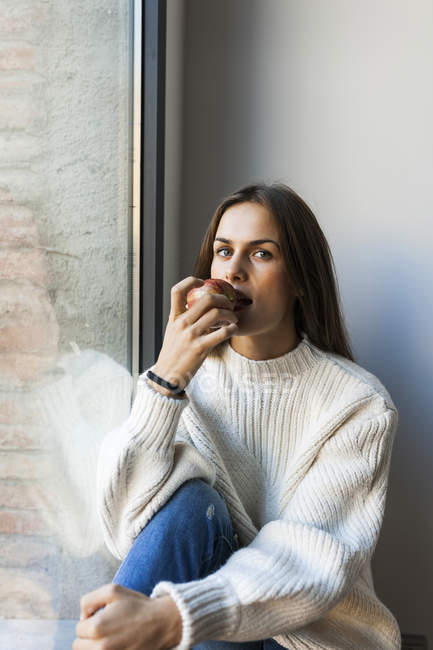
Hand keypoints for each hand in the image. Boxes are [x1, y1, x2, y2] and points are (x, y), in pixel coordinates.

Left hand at [73, 583, 181, 649]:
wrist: (161, 622)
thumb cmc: (137, 606)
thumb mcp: (113, 590)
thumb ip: (89, 600)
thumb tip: (82, 616)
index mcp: (96, 627)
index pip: (78, 629)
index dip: (88, 621)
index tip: (102, 618)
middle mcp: (100, 647)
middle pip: (78, 646)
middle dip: (88, 637)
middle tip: (104, 629)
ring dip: (94, 646)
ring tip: (109, 637)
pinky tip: (115, 644)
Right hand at [151, 276, 238, 390]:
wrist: (167, 376)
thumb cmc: (173, 353)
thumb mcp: (172, 331)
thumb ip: (183, 318)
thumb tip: (197, 306)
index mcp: (174, 317)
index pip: (177, 290)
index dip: (191, 281)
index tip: (203, 282)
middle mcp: (182, 323)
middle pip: (206, 299)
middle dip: (223, 299)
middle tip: (229, 304)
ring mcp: (191, 335)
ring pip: (216, 314)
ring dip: (230, 314)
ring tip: (233, 319)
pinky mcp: (200, 348)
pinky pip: (221, 333)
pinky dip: (232, 329)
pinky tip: (233, 329)